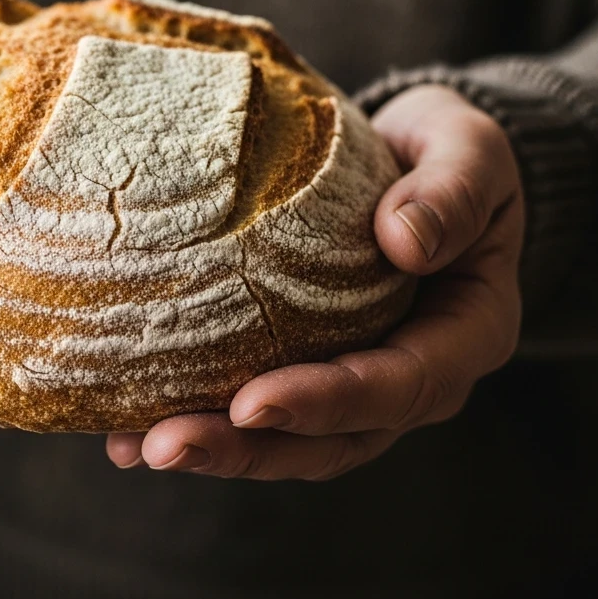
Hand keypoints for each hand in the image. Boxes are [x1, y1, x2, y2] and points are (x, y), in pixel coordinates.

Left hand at [105, 85, 522, 477]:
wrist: (423, 161)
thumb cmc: (449, 152)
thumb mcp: (470, 148)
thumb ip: (454, 190)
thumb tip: (403, 242)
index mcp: (467, 333)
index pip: (402, 386)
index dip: (329, 402)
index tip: (253, 402)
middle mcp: (415, 376)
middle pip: (336, 439)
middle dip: (249, 450)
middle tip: (165, 445)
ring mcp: (362, 381)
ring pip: (292, 442)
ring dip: (217, 450)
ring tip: (133, 447)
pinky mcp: (312, 367)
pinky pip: (261, 409)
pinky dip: (201, 417)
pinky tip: (127, 423)